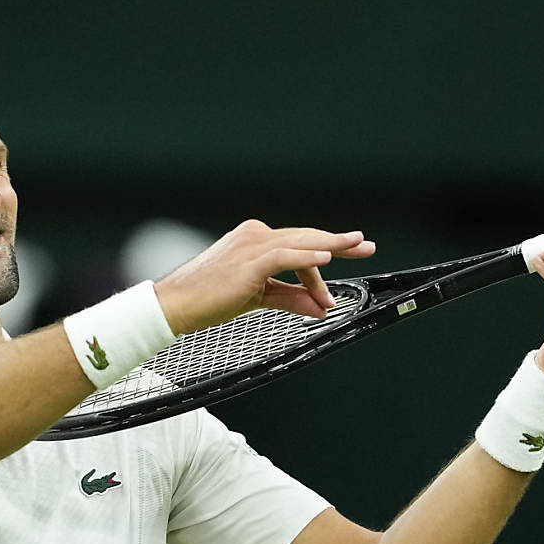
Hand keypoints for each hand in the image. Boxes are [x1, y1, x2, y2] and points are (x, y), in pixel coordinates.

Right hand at [153, 219, 375, 334]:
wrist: (176, 305)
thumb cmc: (209, 299)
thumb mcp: (258, 297)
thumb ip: (290, 298)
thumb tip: (320, 307)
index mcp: (256, 241)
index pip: (299, 245)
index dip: (326, 252)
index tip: (351, 253)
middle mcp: (255, 236)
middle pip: (306, 238)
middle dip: (338, 243)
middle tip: (366, 246)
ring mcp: (251, 246)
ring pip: (299, 243)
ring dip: (330, 247)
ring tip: (356, 247)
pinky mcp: (248, 262)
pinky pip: (283, 256)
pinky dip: (306, 258)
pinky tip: (326, 260)